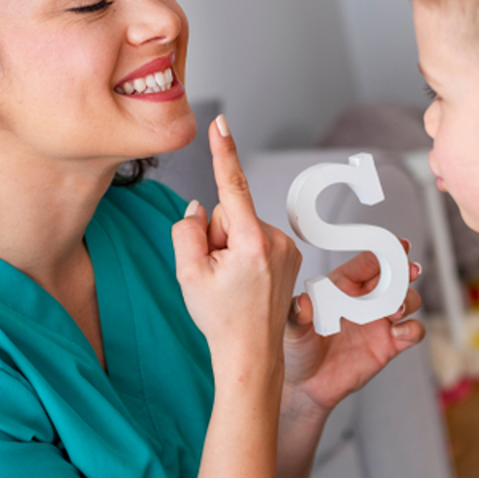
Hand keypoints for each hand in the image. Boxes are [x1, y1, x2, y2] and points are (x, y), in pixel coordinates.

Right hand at [172, 116, 300, 375]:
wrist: (251, 354)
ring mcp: (288, 248)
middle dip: (217, 234)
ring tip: (232, 282)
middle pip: (231, 211)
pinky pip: (257, 237)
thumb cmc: (220, 318)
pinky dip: (246, 252)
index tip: (220, 123)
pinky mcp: (291, 255)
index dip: (224, 152)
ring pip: (244, 225)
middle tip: (216, 274)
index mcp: (251, 242)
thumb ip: (188, 230)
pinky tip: (245, 281)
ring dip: (231, 246)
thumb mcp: (188, 273)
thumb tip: (200, 207)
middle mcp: (276, 240)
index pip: (233, 186)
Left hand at [281, 240, 424, 417]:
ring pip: (408, 300)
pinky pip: (412, 332)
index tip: (396, 246)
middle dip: (405, 271)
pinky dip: (413, 329)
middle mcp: (365, 300)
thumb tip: (301, 303)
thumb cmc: (297, 348)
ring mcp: (379, 321)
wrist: (306, 385)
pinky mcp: (389, 345)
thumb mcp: (291, 328)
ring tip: (395, 310)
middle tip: (408, 271)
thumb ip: (297, 314)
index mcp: (343, 285)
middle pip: (394, 276)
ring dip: (408, 300)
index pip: (368, 262)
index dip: (384, 251)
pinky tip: (399, 333)